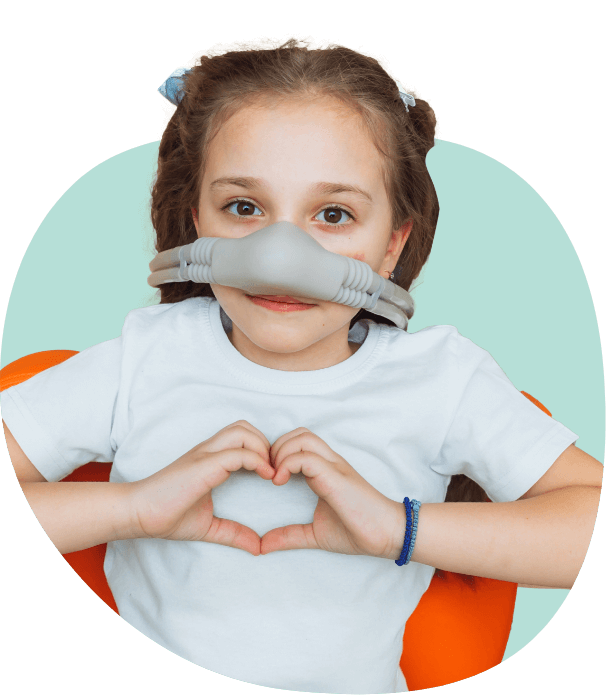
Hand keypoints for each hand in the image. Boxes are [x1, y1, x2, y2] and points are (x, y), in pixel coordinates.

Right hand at [127, 421, 274, 554]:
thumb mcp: (208, 526)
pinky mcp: (203, 464)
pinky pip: (237, 453)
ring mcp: (205, 454)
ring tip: (269, 472)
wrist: (139, 514)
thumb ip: (233, 532)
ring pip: (242, 431)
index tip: (273, 475)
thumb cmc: (167, 516)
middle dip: (265, 443)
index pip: (242, 437)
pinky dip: (256, 460)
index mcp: (210, 458)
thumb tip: (257, 547)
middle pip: (245, 426)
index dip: (262, 450)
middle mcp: (209, 450)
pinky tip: (266, 476)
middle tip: (273, 470)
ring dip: (262, 448)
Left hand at [260, 428, 401, 558]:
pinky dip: (288, 464)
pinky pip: (307, 458)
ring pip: (302, 438)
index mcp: (325, 469)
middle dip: (276, 448)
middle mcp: (329, 462)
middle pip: (298, 433)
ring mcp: (334, 466)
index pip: (298, 442)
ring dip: (281, 453)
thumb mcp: (315, 534)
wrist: (388, 535)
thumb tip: (263, 545)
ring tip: (275, 477)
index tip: (267, 477)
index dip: (277, 453)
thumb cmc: (357, 531)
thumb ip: (290, 535)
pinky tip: (280, 482)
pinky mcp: (335, 476)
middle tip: (267, 473)